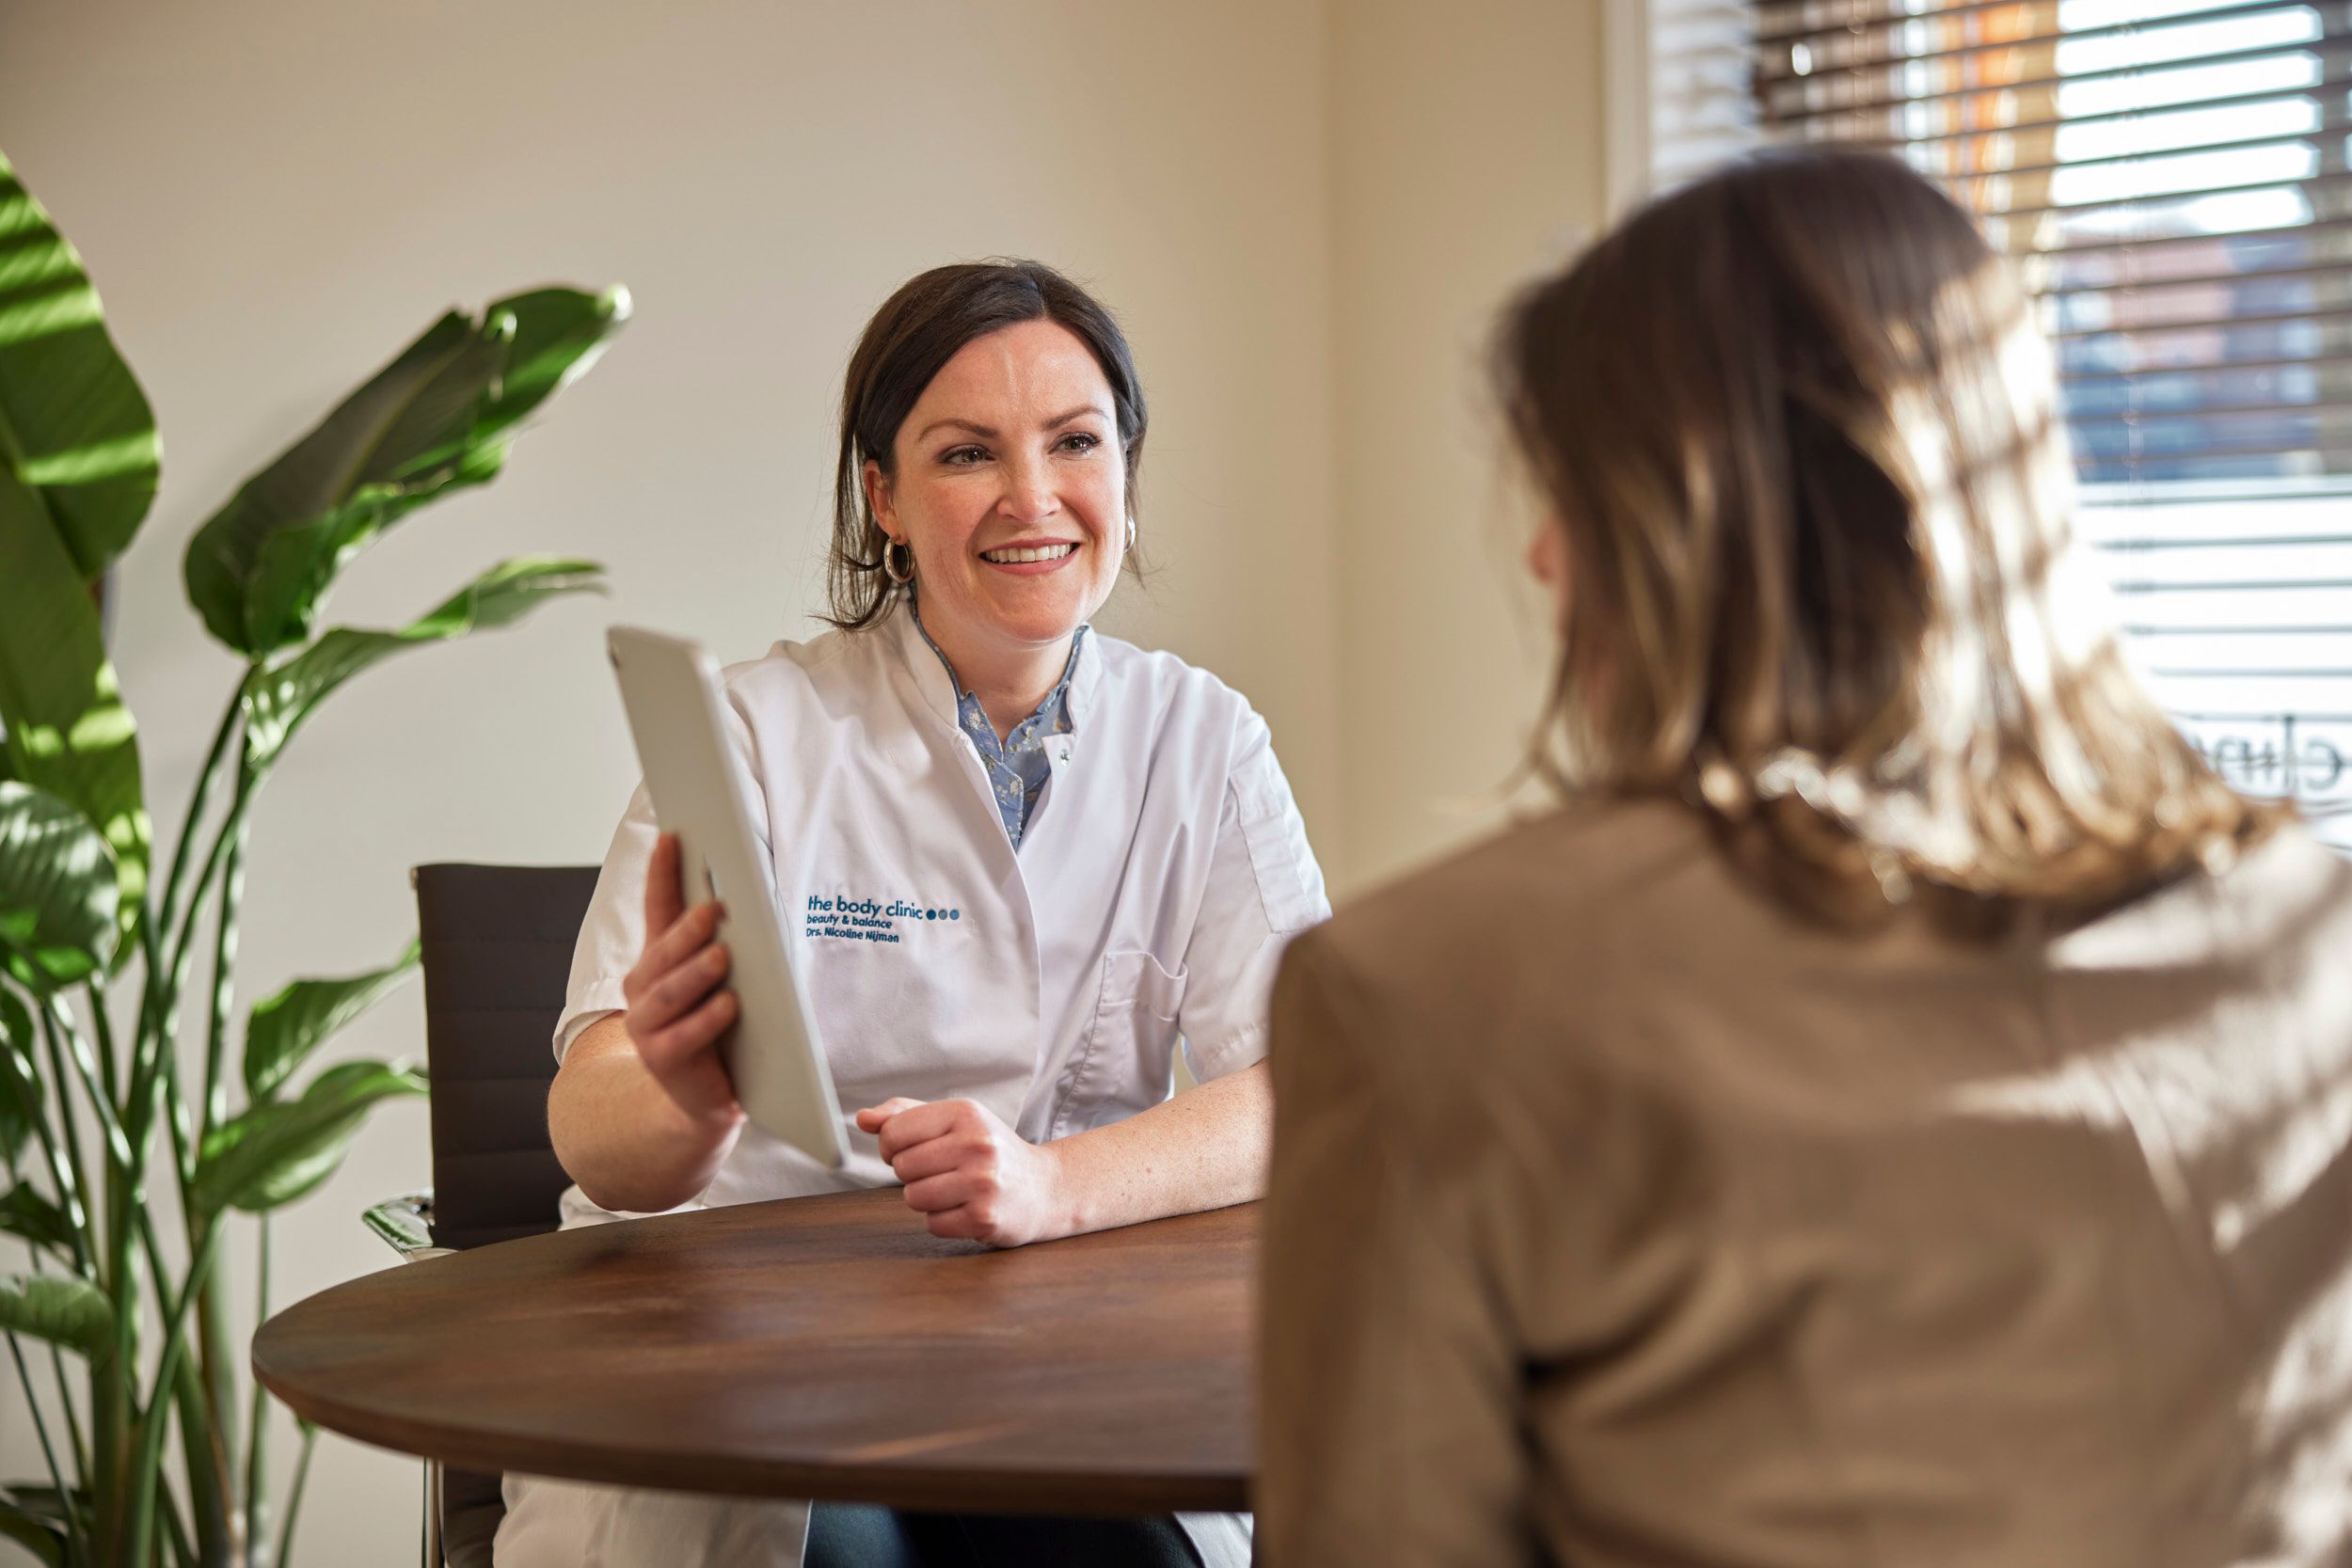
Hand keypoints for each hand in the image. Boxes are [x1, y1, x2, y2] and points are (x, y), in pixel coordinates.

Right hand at [622, 833, 744, 1138]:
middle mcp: (644, 987)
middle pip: (663, 950)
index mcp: (658, 960)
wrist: (703, 1100)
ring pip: (670, 991)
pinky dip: (707, 1019)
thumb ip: (720, 944)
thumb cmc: (718, 1031)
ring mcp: (646, 1025)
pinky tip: (729, 1004)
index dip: (662, 873)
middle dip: (688, 928)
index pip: (657, 908)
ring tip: (722, 955)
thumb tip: (742, 900)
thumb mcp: (716, 982)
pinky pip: (683, 1036)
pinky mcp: (661, 1059)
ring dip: (697, 971)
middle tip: (713, 909)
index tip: (673, 837)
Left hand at [854, 1097, 1070, 1246]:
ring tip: (956, 1190)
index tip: (916, 1150)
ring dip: (927, 1199)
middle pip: (901, 1167)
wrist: (1044, 1189)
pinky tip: (967, 1208)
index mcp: (966, 1113)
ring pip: (914, 1197)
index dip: (893, 1146)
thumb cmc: (990, 1152)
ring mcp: (982, 1182)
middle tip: (944, 1172)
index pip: (893, 1132)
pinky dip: (944, 1221)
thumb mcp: (955, 1121)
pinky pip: (933, 1224)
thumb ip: (905, 1115)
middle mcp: (977, 1144)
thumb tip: (863, 1119)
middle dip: (914, 1174)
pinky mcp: (985, 1217)